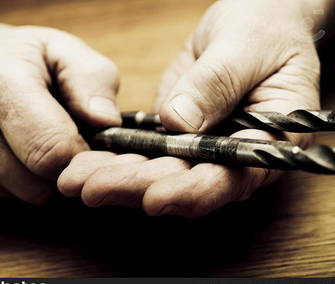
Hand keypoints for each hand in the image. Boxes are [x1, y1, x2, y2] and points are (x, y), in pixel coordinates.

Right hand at [0, 2, 120, 211]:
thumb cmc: (15, 57)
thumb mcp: (61, 50)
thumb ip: (92, 80)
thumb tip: (107, 123)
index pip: (52, 151)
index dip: (83, 156)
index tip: (88, 144)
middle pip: (40, 185)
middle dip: (62, 169)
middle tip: (60, 141)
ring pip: (24, 199)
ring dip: (39, 178)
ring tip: (31, 142)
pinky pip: (2, 206)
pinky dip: (15, 187)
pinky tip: (9, 155)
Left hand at [58, 0, 321, 217]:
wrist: (255, 24)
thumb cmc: (265, 30)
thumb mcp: (247, 45)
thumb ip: (217, 83)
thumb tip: (179, 122)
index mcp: (269, 141)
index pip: (231, 178)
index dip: (192, 191)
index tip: (153, 198)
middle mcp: (234, 156)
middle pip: (185, 182)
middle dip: (137, 188)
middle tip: (89, 188)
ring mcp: (203, 147)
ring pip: (160, 173)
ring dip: (118, 179)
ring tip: (75, 180)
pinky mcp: (177, 135)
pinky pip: (146, 152)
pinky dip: (116, 159)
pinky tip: (87, 164)